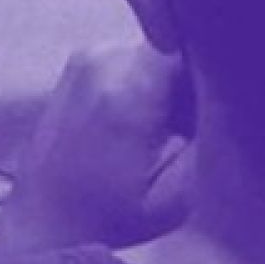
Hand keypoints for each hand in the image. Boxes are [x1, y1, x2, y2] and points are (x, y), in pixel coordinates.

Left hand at [0, 42, 194, 255]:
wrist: (47, 219)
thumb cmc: (114, 214)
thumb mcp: (178, 190)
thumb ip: (205, 131)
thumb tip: (217, 88)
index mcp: (129, 87)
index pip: (189, 44)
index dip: (209, 67)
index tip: (208, 103)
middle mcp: (103, 57)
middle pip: (171, 46)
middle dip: (186, 80)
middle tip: (183, 125)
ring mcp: (86, 53)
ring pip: (151, 51)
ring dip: (162, 81)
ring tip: (155, 126)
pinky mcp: (78, 59)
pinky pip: (129, 57)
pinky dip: (141, 80)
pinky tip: (132, 120)